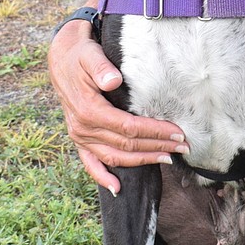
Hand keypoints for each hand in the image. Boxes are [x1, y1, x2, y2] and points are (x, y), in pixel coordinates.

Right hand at [48, 20, 189, 192]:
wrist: (61, 60)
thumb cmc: (81, 56)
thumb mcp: (90, 55)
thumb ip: (101, 68)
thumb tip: (113, 80)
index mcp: (89, 110)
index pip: (129, 127)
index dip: (155, 131)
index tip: (178, 132)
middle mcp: (83, 129)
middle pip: (127, 144)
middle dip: (158, 146)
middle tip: (184, 146)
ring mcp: (80, 137)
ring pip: (115, 157)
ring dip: (143, 160)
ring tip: (168, 158)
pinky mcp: (79, 139)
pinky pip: (90, 164)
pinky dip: (103, 177)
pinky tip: (117, 188)